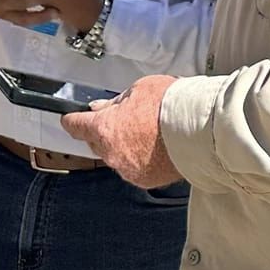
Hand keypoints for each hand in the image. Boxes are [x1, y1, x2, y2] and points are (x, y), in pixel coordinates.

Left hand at [61, 74, 180, 187]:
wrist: (199, 131)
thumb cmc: (170, 105)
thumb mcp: (139, 89)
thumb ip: (116, 102)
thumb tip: (103, 108)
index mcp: (105, 128)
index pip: (76, 126)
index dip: (72, 120)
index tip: (70, 118)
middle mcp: (112, 153)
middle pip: (96, 142)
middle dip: (104, 131)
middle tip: (121, 118)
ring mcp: (128, 169)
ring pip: (116, 156)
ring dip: (123, 146)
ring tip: (145, 132)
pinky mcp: (145, 180)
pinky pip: (134, 168)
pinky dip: (139, 159)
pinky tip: (154, 146)